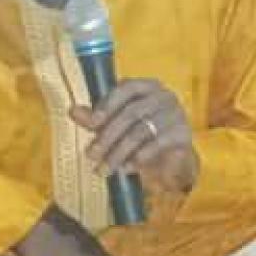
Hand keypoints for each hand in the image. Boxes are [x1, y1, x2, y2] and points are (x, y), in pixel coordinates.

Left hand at [71, 78, 199, 192]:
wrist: (171, 160)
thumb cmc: (141, 137)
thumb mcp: (115, 126)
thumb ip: (96, 118)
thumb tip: (72, 111)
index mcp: (146, 86)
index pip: (126, 88)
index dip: (107, 104)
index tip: (91, 124)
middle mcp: (163, 96)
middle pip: (131, 113)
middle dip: (108, 136)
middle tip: (91, 155)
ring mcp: (176, 114)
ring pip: (141, 131)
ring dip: (118, 152)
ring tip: (104, 169)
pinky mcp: (183, 134)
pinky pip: (156, 145)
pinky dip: (137, 158)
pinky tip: (125, 169)